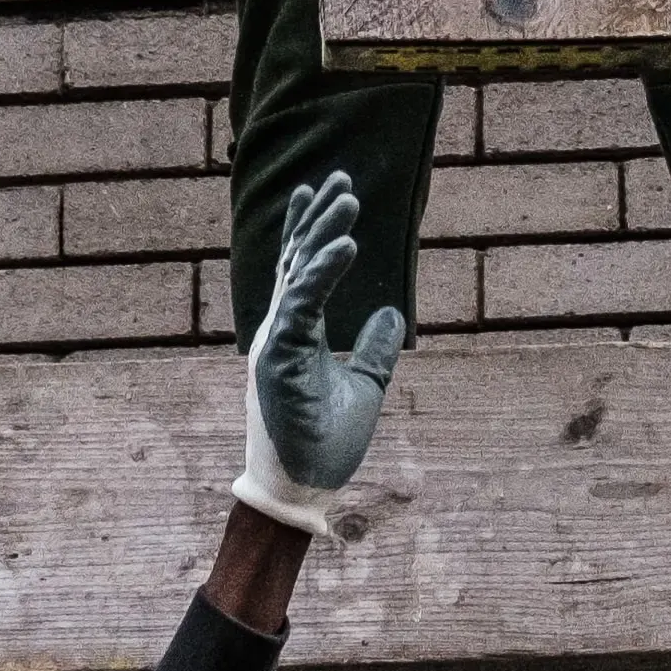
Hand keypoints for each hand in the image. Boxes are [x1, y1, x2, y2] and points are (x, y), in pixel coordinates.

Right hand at [235, 168, 406, 532]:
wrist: (305, 489)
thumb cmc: (323, 442)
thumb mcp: (362, 388)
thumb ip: (373, 350)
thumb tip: (392, 314)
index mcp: (296, 334)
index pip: (299, 269)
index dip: (308, 227)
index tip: (320, 187)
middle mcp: (281, 330)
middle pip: (297, 260)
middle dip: (319, 218)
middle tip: (343, 180)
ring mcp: (277, 343)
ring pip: (298, 274)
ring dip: (322, 233)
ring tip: (348, 197)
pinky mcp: (280, 360)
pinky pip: (302, 305)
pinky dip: (322, 273)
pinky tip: (344, 245)